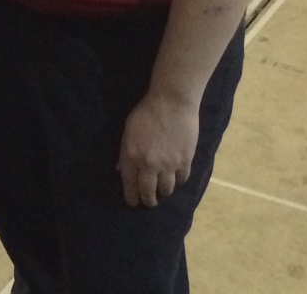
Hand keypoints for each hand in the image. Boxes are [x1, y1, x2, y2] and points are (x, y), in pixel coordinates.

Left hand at [117, 90, 198, 208]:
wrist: (172, 102)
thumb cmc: (146, 112)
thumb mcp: (128, 130)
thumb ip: (125, 152)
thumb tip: (121, 169)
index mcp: (132, 156)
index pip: (130, 184)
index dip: (131, 196)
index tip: (133, 202)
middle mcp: (149, 164)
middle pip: (149, 192)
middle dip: (148, 200)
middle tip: (149, 202)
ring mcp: (169, 164)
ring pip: (167, 189)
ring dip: (164, 192)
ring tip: (163, 191)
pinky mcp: (185, 161)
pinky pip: (182, 179)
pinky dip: (178, 181)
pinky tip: (176, 178)